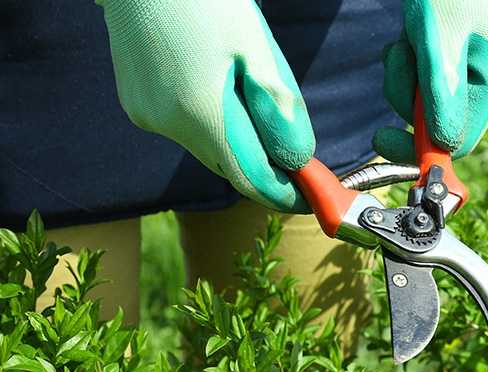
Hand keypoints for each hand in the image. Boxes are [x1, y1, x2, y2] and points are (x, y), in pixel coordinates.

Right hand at [97, 0, 314, 211]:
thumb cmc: (207, 0)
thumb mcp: (255, 47)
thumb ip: (279, 107)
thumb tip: (299, 159)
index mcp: (201, 113)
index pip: (252, 179)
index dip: (285, 194)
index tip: (311, 197)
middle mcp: (168, 125)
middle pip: (231, 166)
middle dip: (266, 169)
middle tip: (297, 160)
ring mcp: (147, 116)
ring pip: (209, 149)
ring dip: (239, 143)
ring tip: (257, 109)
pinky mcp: (137, 105)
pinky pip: (186, 130)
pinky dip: (213, 125)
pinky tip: (219, 89)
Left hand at [374, 0, 487, 162]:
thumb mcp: (439, 37)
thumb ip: (440, 92)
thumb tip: (443, 147)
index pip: (459, 141)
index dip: (420, 146)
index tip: (381, 137)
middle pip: (440, 120)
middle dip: (408, 97)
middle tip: (399, 58)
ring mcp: (475, 66)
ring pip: (427, 99)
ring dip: (404, 75)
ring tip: (406, 38)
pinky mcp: (456, 54)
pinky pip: (425, 76)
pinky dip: (409, 60)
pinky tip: (409, 33)